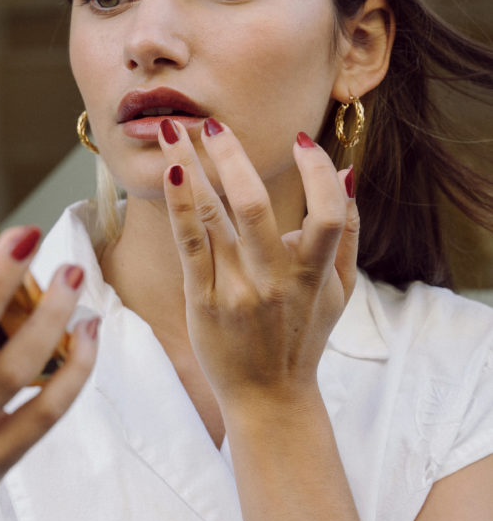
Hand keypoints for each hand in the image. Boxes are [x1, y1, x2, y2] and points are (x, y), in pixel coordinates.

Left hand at [157, 120, 357, 411]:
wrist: (269, 398)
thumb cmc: (304, 337)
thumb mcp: (341, 291)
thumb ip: (348, 233)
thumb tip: (346, 174)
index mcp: (314, 275)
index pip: (325, 214)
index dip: (317, 173)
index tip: (301, 139)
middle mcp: (275, 281)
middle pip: (253, 206)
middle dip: (231, 156)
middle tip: (212, 122)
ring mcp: (236, 291)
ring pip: (212, 217)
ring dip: (190, 168)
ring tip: (172, 131)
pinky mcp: (203, 302)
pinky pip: (189, 246)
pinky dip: (181, 207)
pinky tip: (172, 174)